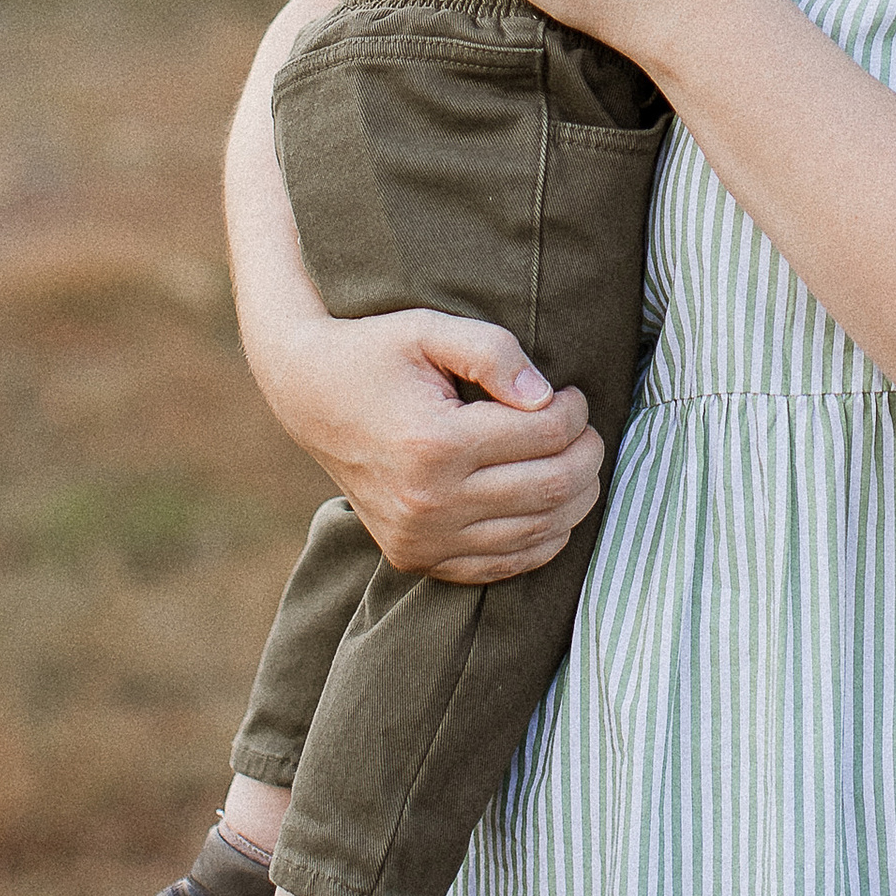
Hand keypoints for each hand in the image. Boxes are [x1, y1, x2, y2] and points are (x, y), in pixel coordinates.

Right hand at [260, 303, 605, 583]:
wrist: (308, 395)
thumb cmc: (375, 353)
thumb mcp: (429, 329)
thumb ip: (493, 352)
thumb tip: (547, 397)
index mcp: (434, 443)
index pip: (545, 435)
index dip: (575, 411)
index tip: (571, 393)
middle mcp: (429, 502)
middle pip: (551, 488)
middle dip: (587, 453)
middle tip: (586, 427)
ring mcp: (421, 539)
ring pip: (538, 533)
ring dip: (576, 497)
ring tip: (576, 460)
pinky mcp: (416, 558)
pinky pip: (503, 566)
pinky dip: (542, 540)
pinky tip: (550, 506)